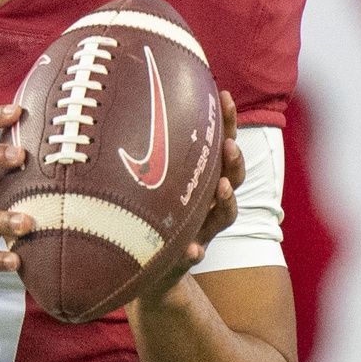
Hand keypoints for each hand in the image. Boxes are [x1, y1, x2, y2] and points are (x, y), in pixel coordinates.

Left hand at [136, 91, 242, 307]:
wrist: (146, 267)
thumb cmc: (147, 211)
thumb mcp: (147, 178)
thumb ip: (144, 148)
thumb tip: (127, 95)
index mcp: (201, 178)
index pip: (219, 145)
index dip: (226, 122)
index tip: (225, 95)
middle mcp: (209, 203)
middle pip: (233, 177)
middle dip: (234, 160)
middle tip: (229, 145)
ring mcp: (202, 230)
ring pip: (224, 215)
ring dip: (227, 201)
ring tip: (223, 188)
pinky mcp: (187, 256)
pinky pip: (194, 254)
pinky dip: (194, 252)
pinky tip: (193, 251)